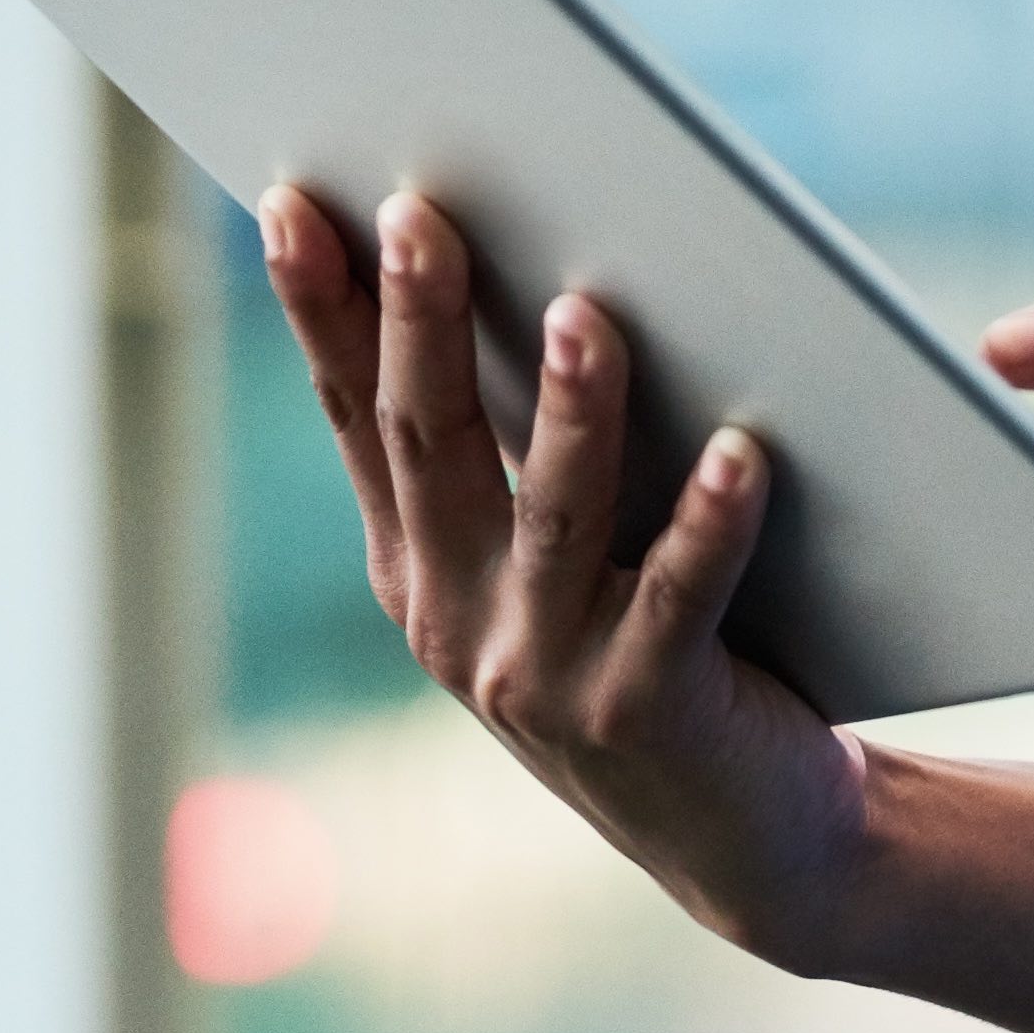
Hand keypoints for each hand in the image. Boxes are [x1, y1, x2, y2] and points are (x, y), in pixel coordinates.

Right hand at [256, 184, 879, 958]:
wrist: (740, 829)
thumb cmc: (644, 641)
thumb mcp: (546, 552)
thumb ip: (515, 439)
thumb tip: (533, 263)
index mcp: (418, 565)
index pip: (356, 414)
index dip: (320, 311)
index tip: (290, 203)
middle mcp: (456, 618)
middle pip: (431, 445)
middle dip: (420, 322)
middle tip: (419, 212)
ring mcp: (544, 672)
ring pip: (554, 516)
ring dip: (566, 411)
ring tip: (583, 312)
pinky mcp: (649, 710)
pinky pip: (680, 597)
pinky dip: (710, 522)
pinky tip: (744, 453)